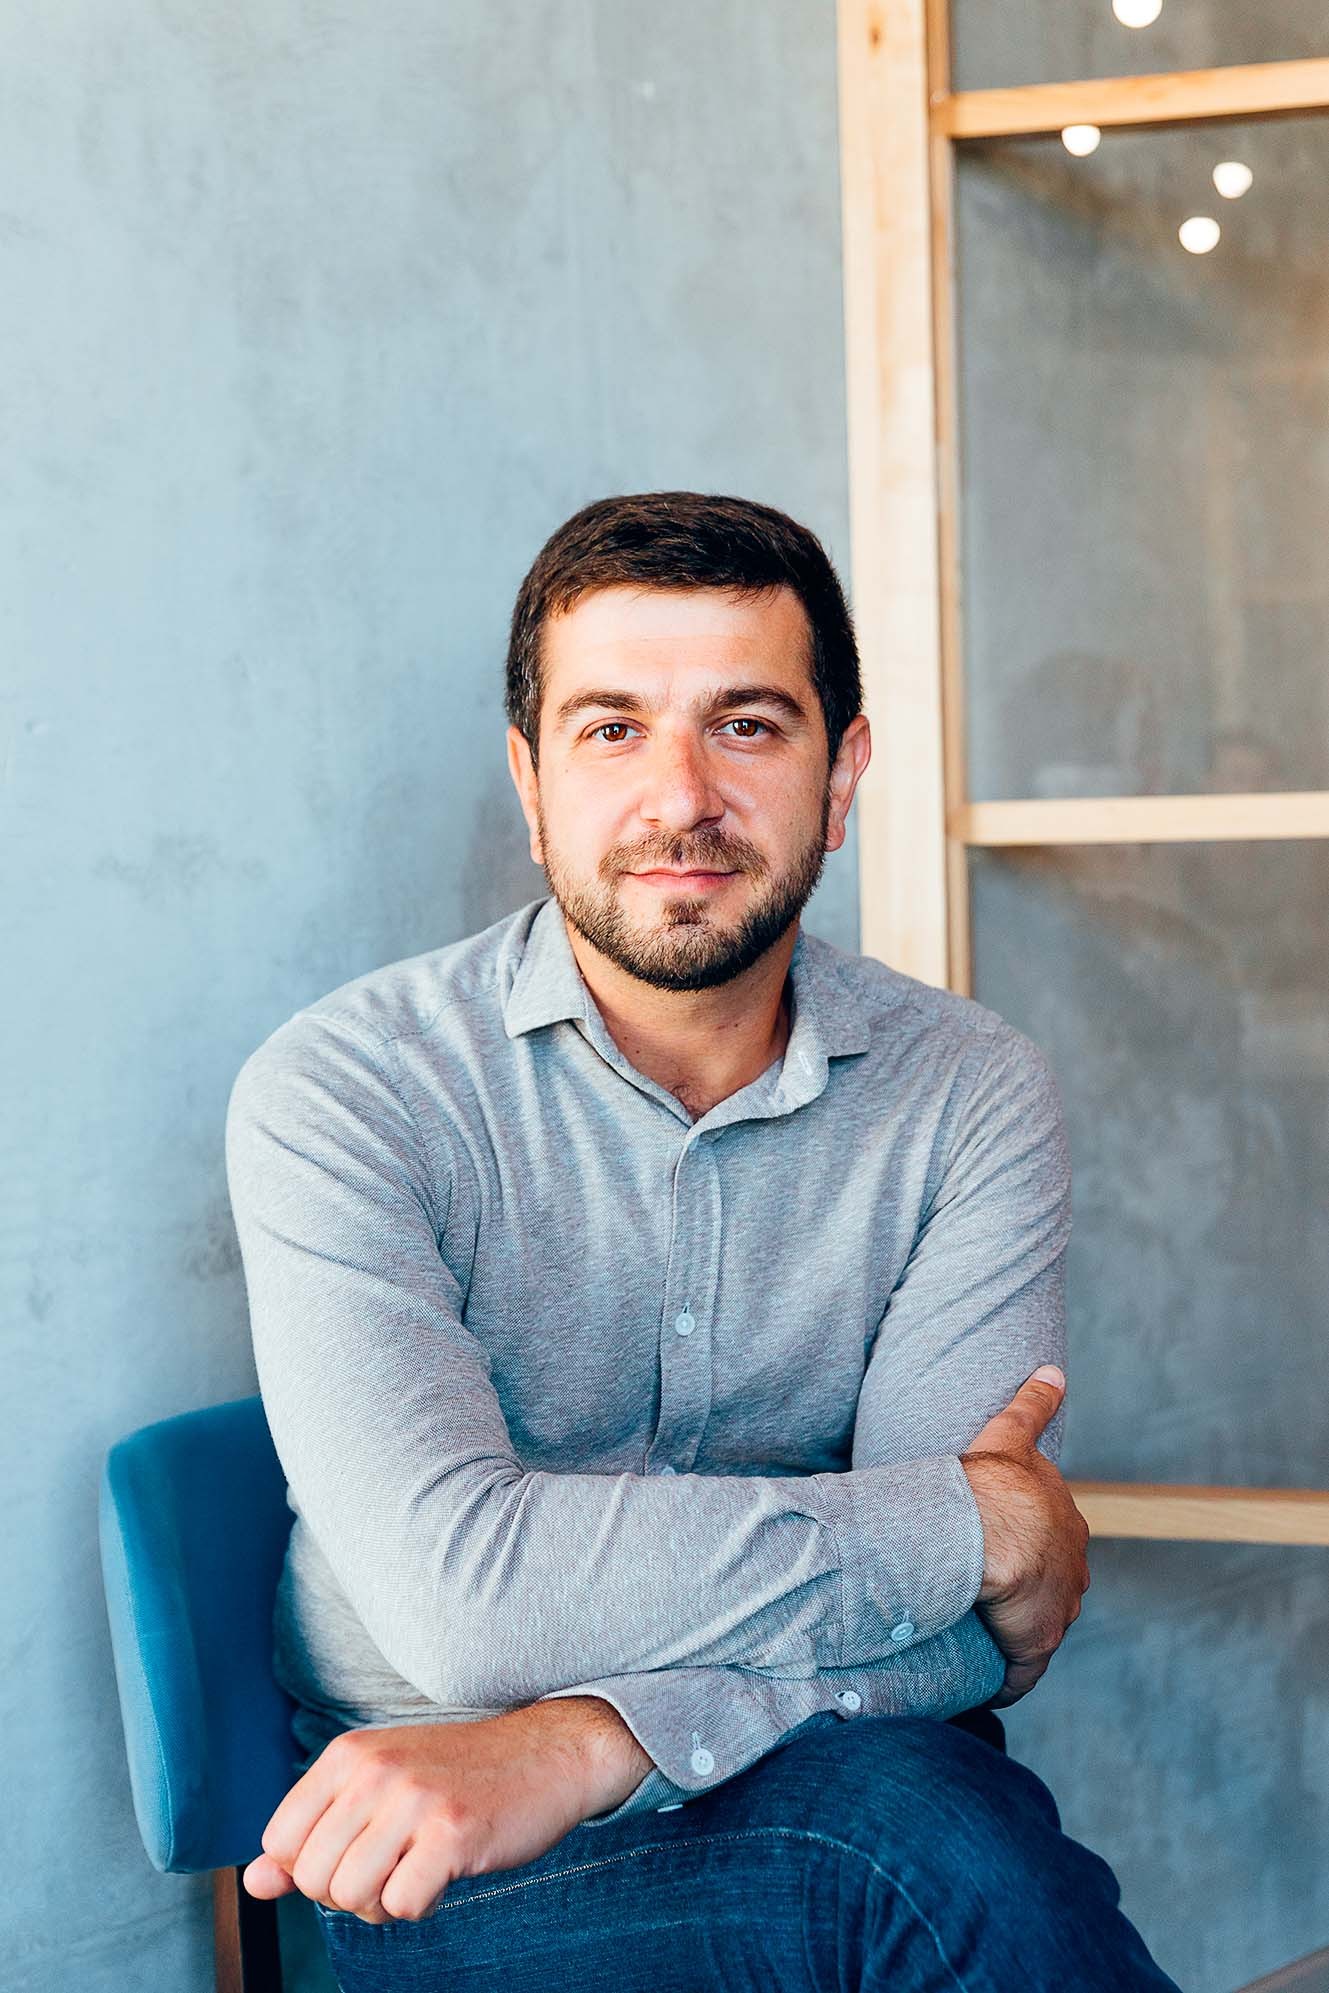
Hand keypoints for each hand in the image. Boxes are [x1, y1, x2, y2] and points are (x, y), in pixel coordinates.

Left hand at [242, 1697, 651, 1923]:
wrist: (544, 1753)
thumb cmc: (454, 1776)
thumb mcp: (375, 1788)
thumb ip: (311, 1834)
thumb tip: (252, 1884)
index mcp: (347, 1754)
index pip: (279, 1844)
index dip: (311, 1868)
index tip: (355, 1852)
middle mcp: (374, 1770)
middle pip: (313, 1879)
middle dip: (349, 1891)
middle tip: (394, 1863)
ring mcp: (413, 1800)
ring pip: (352, 1897)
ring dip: (384, 1902)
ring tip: (417, 1867)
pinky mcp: (452, 1834)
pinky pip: (401, 1906)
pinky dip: (421, 1904)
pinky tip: (444, 1872)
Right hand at [959, 1365, 1089, 1708]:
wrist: (992, 1533)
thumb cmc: (996, 1484)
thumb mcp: (1013, 1437)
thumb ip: (1034, 1405)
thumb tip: (1054, 1369)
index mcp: (1068, 1530)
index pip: (1056, 1545)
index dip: (1031, 1550)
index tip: (1008, 1555)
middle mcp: (1071, 1573)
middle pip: (1053, 1588)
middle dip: (1029, 1594)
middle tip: (986, 1592)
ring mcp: (1055, 1614)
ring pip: (1037, 1627)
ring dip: (1013, 1633)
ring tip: (976, 1631)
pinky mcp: (1034, 1650)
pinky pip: (1020, 1672)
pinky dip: (1006, 1677)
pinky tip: (985, 1678)